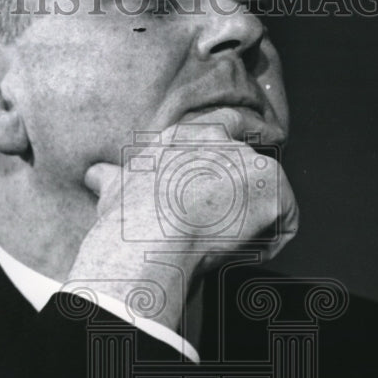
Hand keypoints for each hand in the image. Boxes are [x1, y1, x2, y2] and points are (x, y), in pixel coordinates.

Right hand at [66, 107, 298, 332]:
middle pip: (249, 170)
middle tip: (225, 229)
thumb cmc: (130, 216)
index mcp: (188, 136)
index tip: (243, 167)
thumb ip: (112, 178)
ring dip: (250, 226)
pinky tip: (235, 250)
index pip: (224, 127)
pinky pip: (283, 226)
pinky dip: (265, 245)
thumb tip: (95, 174)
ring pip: (266, 200)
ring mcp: (252, 161)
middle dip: (243, 200)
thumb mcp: (116, 189)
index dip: (238, 145)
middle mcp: (225, 140)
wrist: (154, 232)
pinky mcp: (274, 188)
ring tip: (218, 244)